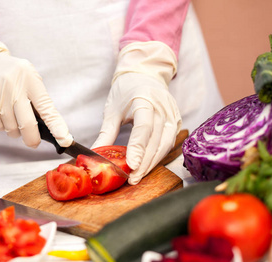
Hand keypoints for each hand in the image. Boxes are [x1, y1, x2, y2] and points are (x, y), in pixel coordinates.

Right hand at [0, 29, 72, 147]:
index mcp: (30, 80)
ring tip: (11, 115)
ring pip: (11, 129)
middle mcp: (13, 87)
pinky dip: (1, 125)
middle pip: (27, 125)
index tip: (64, 139)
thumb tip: (50, 127)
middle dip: (32, 139)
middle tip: (33, 142)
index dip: (56, 126)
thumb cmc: (12, 74)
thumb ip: (39, 99)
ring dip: (14, 130)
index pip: (46, 108)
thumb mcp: (29, 78)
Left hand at [92, 42, 181, 184]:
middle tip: (133, 179)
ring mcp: (172, 114)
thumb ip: (106, 133)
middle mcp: (162, 108)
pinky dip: (159, 155)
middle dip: (145, 162)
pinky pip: (170, 142)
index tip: (132, 166)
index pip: (143, 128)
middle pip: (156, 140)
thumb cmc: (126, 90)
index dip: (138, 149)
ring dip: (153, 162)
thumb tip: (95, 154)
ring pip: (166, 145)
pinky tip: (148, 164)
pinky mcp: (176, 121)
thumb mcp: (112, 109)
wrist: (145, 74)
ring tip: (139, 175)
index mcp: (144, 100)